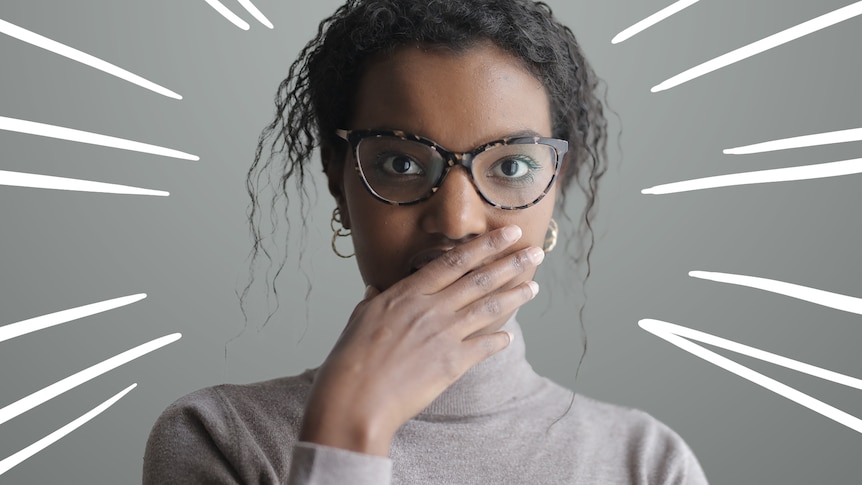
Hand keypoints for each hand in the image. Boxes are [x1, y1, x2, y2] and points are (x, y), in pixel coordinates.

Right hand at [299, 225, 542, 455]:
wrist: (355, 400)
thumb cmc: (350, 362)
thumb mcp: (358, 320)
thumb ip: (373, 301)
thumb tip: (375, 290)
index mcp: (407, 293)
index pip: (454, 261)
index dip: (485, 245)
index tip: (507, 233)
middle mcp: (430, 308)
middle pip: (479, 279)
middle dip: (511, 263)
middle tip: (535, 252)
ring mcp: (443, 334)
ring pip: (488, 308)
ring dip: (514, 296)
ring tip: (533, 287)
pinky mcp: (452, 363)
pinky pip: (484, 346)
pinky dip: (499, 340)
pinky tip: (509, 336)